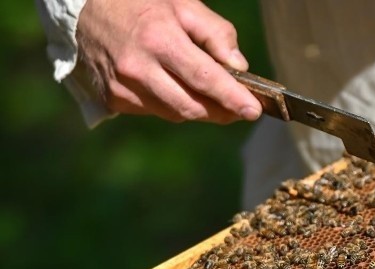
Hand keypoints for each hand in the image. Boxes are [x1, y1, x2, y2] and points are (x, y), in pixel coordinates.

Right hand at [76, 0, 261, 123]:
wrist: (81, 7)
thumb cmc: (139, 2)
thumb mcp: (181, 3)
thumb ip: (214, 33)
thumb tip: (238, 66)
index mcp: (159, 39)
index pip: (205, 78)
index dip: (233, 98)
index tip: (254, 110)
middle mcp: (138, 68)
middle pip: (193, 106)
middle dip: (222, 111)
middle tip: (240, 108)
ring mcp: (123, 87)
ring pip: (176, 113)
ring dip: (199, 109)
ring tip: (213, 98)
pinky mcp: (113, 99)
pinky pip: (155, 111)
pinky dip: (173, 105)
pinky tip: (176, 89)